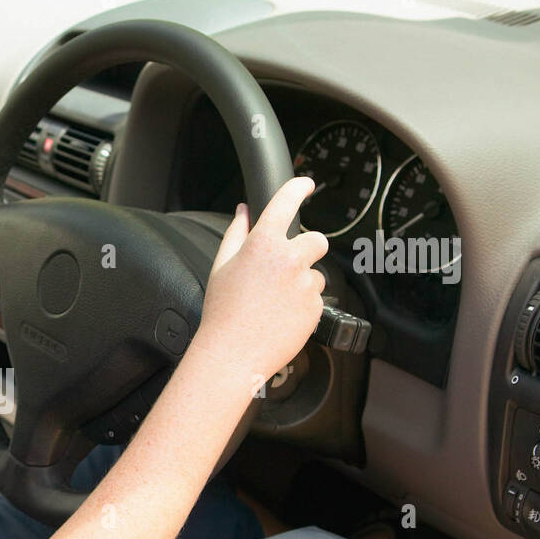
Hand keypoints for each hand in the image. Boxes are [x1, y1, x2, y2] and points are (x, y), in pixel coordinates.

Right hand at [193, 176, 328, 388]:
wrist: (233, 354)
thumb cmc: (223, 312)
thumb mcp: (221, 267)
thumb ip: (236, 234)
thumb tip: (243, 211)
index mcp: (263, 244)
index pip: (286, 204)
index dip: (298, 188)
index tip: (305, 184)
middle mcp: (289, 259)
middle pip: (317, 239)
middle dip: (307, 248)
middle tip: (287, 266)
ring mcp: (305, 284)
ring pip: (316, 272)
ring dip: (302, 282)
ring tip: (276, 302)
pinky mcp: (316, 307)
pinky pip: (316, 298)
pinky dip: (303, 305)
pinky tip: (281, 316)